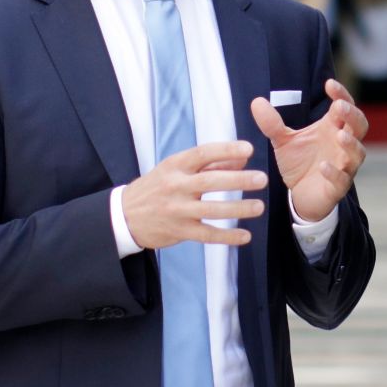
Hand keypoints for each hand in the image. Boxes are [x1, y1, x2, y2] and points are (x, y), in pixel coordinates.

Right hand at [119, 141, 263, 250]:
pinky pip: (206, 235)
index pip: (203, 154)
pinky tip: (245, 236)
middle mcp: (176, 186)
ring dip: (237, 209)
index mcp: (176, 165)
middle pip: (210, 182)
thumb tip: (243, 157)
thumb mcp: (177, 168)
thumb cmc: (157, 186)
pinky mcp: (179, 231)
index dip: (226, 150)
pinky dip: (227, 237)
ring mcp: (177, 210)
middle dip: (238, 180)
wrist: (125, 215)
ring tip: (259, 207)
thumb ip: (211, 163)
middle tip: (261, 179)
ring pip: (211, 210)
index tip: (249, 149)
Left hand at [249, 79, 367, 221]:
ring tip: (340, 135)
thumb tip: (256, 102)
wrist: (299, 195)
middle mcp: (342, 144)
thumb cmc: (299, 163)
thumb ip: (272, 123)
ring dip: (350, 144)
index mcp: (332, 128)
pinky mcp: (338, 186)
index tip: (329, 84)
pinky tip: (324, 167)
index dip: (341, 94)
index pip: (344, 106)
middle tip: (339, 107)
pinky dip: (335, 173)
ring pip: (357, 152)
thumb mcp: (282, 141)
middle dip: (352, 115)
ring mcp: (344, 165)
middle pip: (359, 125)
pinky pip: (342, 179)